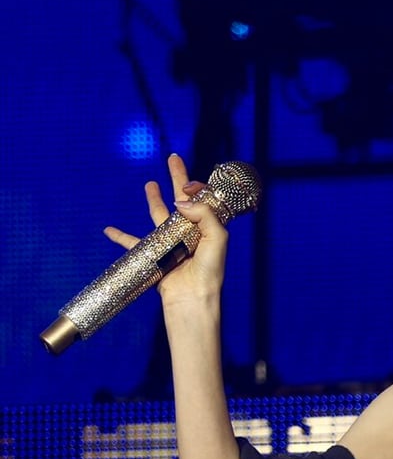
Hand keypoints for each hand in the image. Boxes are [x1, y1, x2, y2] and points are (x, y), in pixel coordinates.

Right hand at [103, 153, 229, 306]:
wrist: (192, 300)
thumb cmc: (209, 273)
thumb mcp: (217, 239)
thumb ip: (204, 215)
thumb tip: (178, 202)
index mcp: (207, 228)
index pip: (202, 200)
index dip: (196, 187)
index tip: (187, 184)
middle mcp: (190, 233)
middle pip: (182, 200)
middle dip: (177, 178)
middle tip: (173, 158)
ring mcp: (172, 244)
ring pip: (159, 216)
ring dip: (154, 199)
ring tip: (150, 183)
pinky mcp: (155, 256)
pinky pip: (134, 244)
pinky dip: (120, 237)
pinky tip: (109, 230)